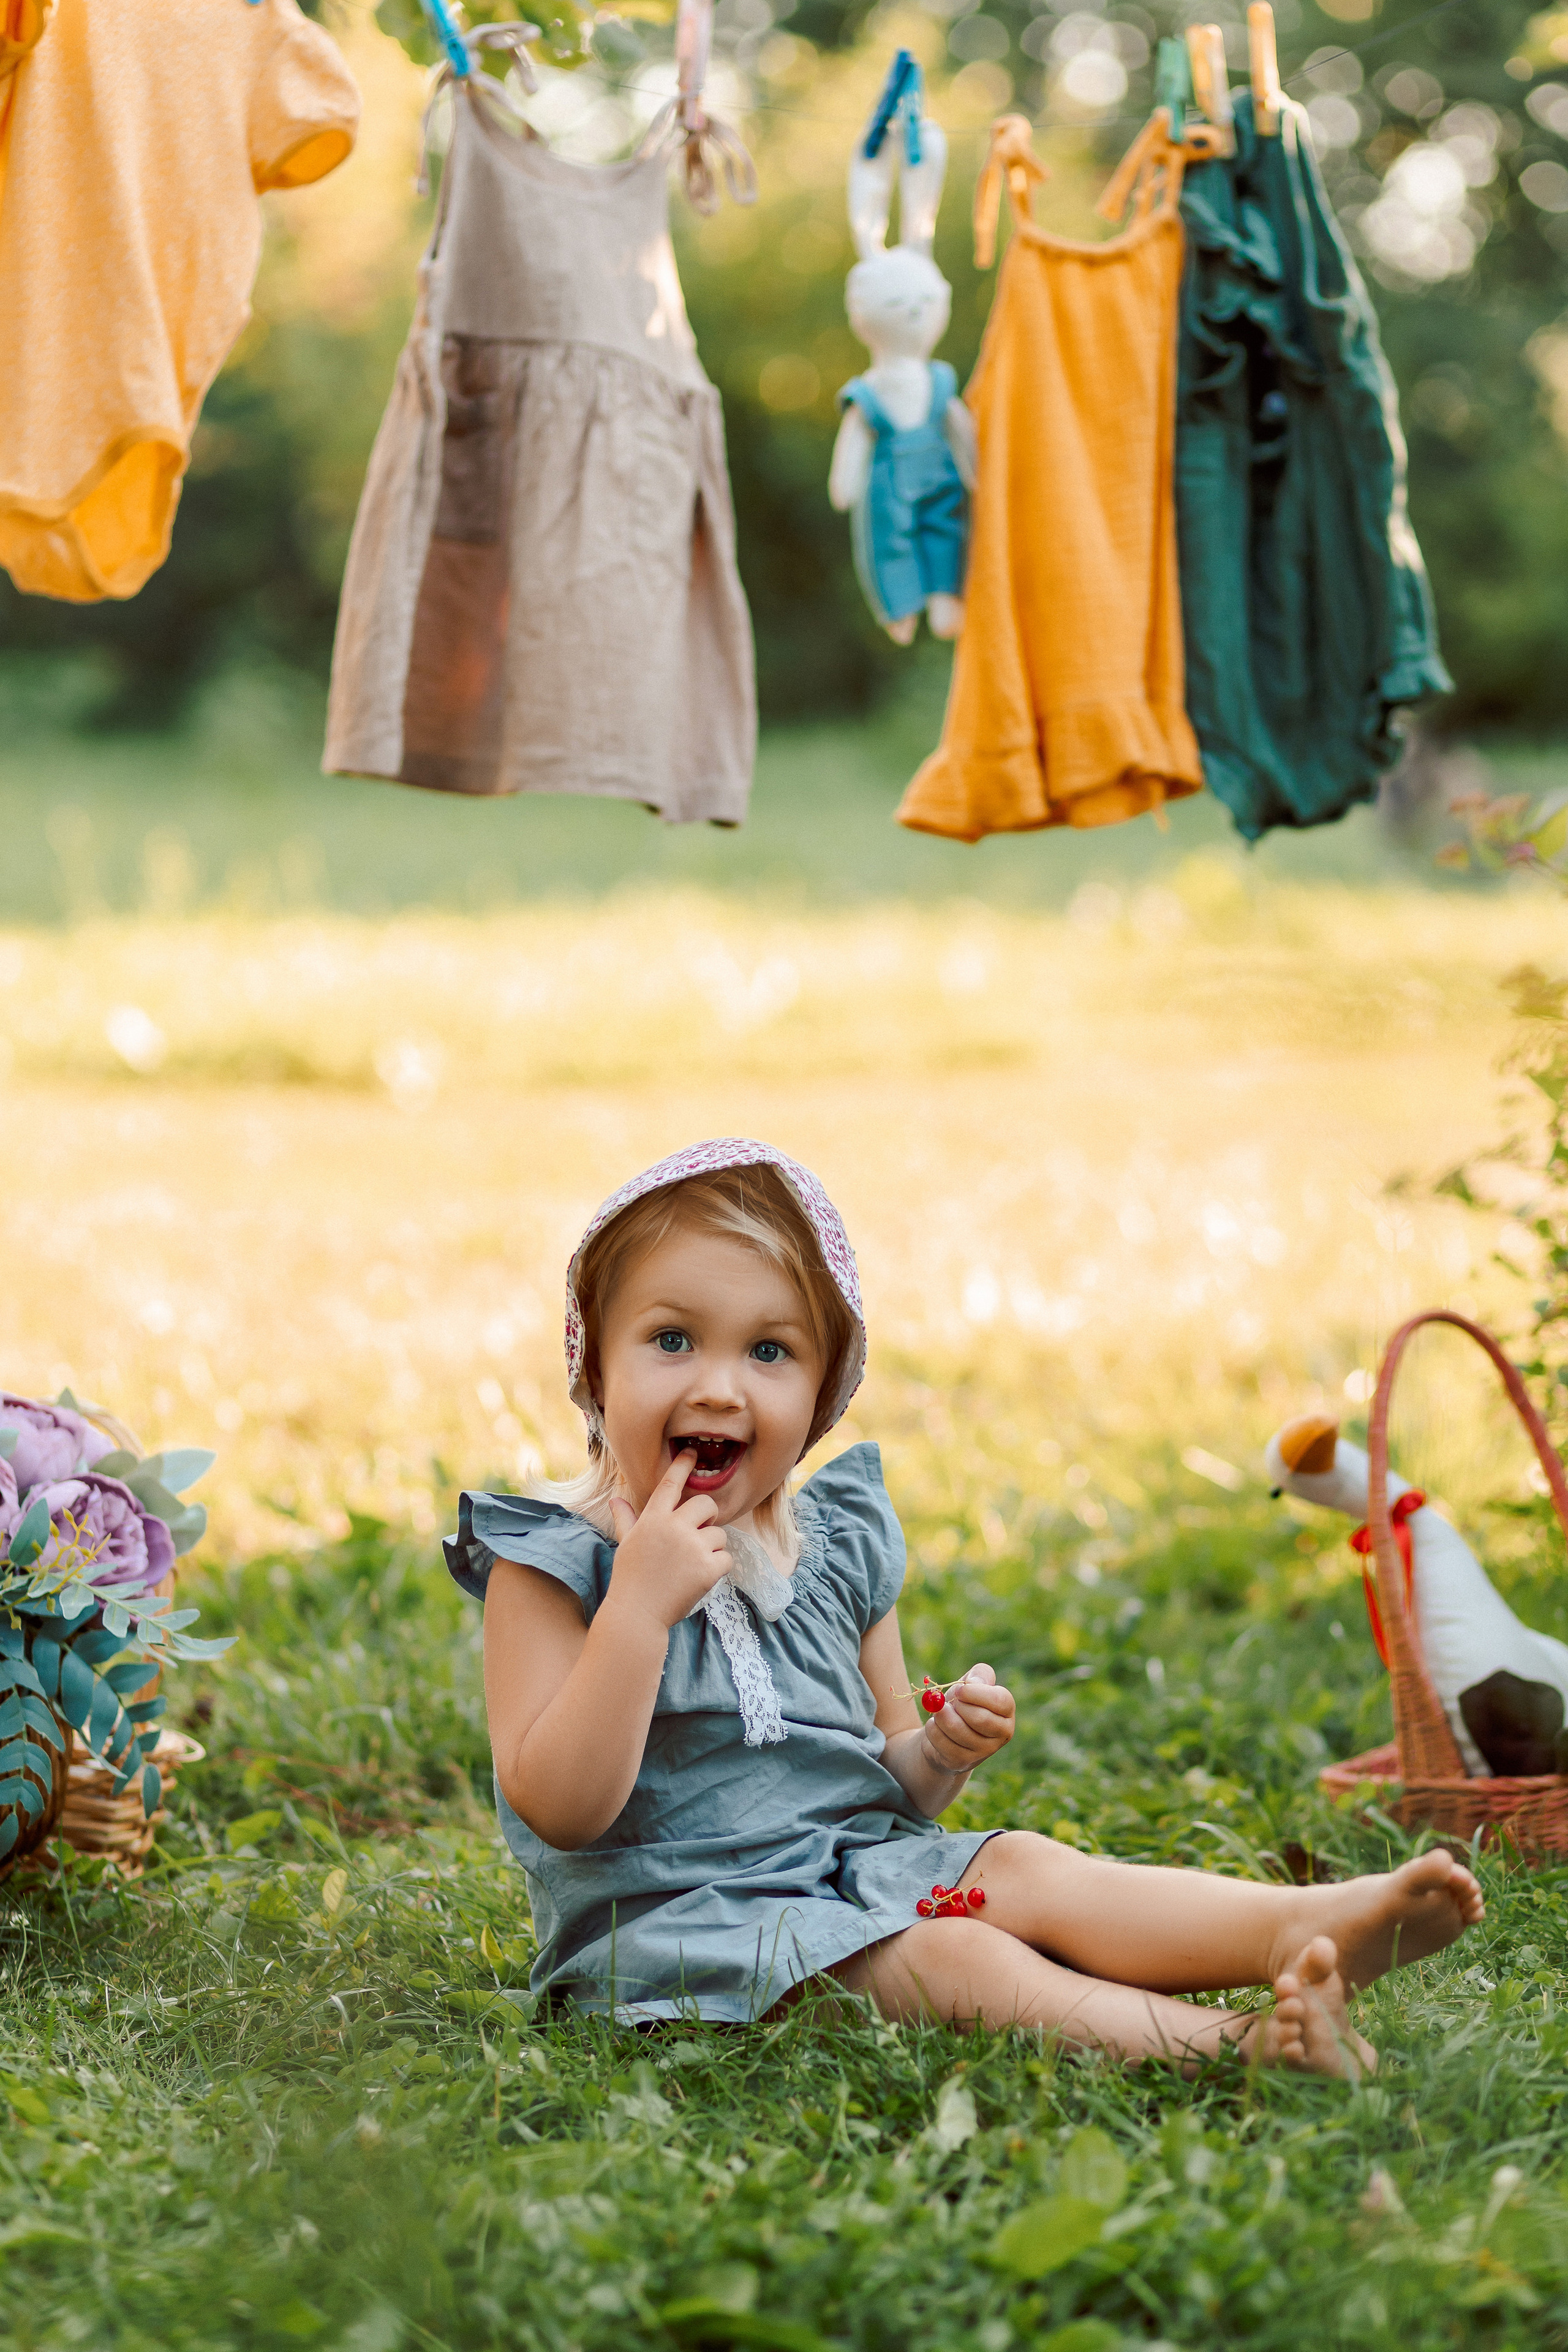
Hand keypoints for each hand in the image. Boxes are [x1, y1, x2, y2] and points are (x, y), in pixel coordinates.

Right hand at [606, 1449, 731, 1631]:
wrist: (637, 1614)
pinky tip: (701, 1578)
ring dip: (712, 1548)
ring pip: (720, 1534)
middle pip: (706, 1504)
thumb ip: (626, 1520)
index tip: (692, 1452)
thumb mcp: (626, 1544)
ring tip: (693, 1565)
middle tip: (699, 1534)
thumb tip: (615, 1500)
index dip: (682, 1465)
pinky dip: (718, 1568)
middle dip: (708, 1517)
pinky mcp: (708, 1568)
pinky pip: (726, 1558)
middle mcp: (674, 1527)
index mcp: (653, 1519)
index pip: (670, 1484)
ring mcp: (692, 1547)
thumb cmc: (630, 1578)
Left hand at [920, 1662, 1014, 1777]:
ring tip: (940, 1711)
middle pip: (980, 1718)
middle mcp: (1001, 1735)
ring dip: (942, 1715)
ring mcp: (983, 1752)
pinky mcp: (962, 1761)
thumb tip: (974, 1683)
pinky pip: (942, 1741)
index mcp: (1007, 1713)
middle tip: (951, 1701)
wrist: (945, 1733)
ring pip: (957, 1729)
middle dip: (958, 1705)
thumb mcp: (971, 1685)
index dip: (976, 1692)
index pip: (1000, 1700)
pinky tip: (936, 1726)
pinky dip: (933, 1728)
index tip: (960, 1689)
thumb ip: (979, 1675)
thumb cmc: (963, 1704)